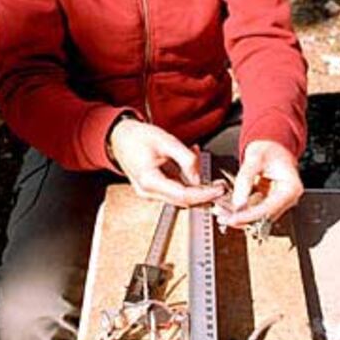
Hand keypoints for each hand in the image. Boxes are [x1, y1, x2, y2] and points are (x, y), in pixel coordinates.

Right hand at [109, 119, 225, 206]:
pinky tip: (191, 166)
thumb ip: (186, 159)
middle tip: (220, 186)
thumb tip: (200, 177)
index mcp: (149, 180)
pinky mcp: (153, 190)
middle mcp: (148, 192)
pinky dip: (187, 183)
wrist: (119, 138)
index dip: (205, 195)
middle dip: (204, 195)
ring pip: (180, 198)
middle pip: (183, 201)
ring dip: (196, 188)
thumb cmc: (138, 137)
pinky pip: (175, 191)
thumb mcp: (167, 141)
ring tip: (204, 170)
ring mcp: (150, 193)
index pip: (183, 196)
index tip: (219, 190)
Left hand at [218, 140, 303, 228]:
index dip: (250, 216)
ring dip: (240, 217)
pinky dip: (241, 211)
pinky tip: (227, 210)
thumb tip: (238, 202)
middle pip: (264, 217)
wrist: (271, 145)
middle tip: (223, 218)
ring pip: (258, 217)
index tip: (234, 219)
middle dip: (243, 219)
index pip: (269, 209)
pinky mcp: (268, 202)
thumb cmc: (269, 148)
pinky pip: (254, 210)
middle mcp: (287, 199)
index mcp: (291, 188)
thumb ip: (246, 179)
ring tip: (222, 214)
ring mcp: (278, 202)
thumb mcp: (255, 158)